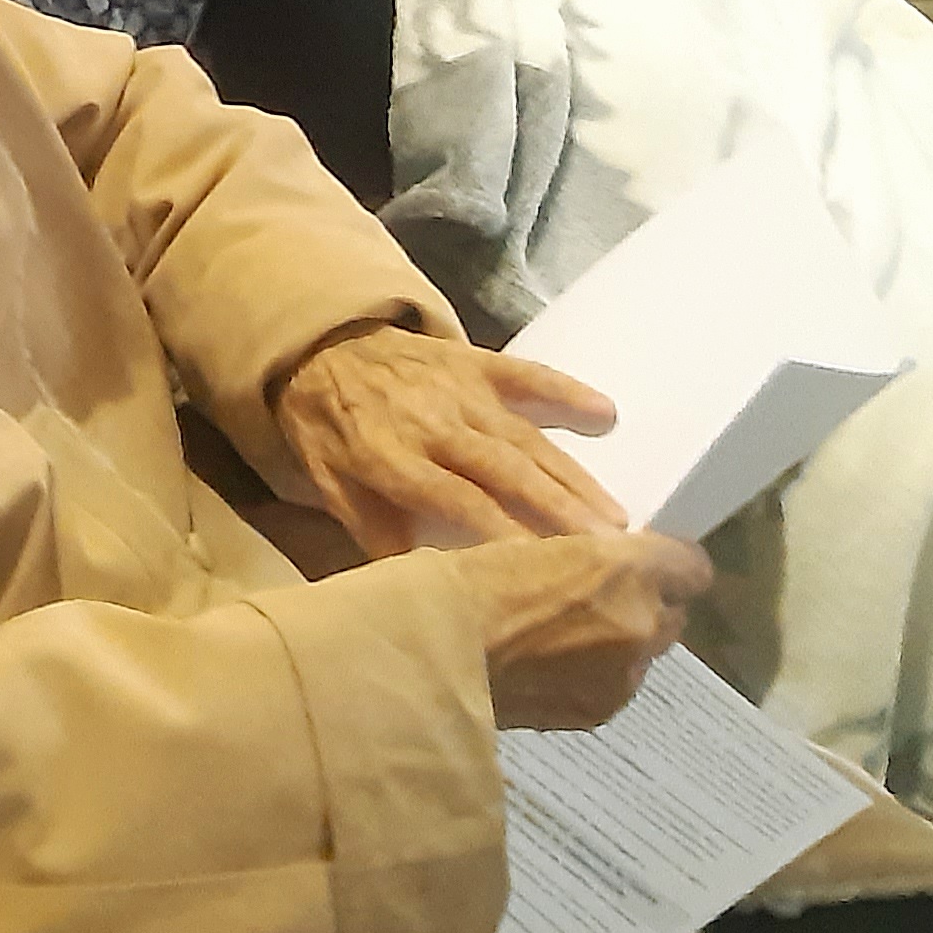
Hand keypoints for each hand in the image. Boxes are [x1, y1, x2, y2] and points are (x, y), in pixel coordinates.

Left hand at [273, 325, 624, 554]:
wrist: (317, 345)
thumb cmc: (328, 427)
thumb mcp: (330, 484)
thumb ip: (374, 531)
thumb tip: (418, 586)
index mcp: (390, 456)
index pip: (456, 501)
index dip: (501, 533)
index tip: (545, 568)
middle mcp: (432, 423)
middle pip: (504, 471)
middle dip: (557, 512)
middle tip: (607, 550)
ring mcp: (458, 389)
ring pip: (524, 437)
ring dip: (572, 476)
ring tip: (615, 516)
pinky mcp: (474, 361)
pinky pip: (526, 375)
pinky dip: (566, 391)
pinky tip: (605, 414)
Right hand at [453, 530, 712, 728]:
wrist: (434, 652)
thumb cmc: (466, 580)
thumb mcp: (530, 538)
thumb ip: (589, 555)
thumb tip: (607, 563)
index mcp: (629, 566)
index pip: (689, 566)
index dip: (667, 563)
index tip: (640, 561)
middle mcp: (643, 622)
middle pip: (673, 613)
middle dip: (645, 604)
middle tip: (594, 597)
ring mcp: (623, 675)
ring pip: (643, 653)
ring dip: (619, 643)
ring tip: (561, 636)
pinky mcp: (597, 710)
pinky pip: (612, 686)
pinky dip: (593, 676)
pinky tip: (547, 667)